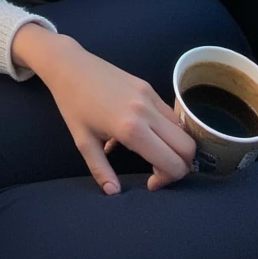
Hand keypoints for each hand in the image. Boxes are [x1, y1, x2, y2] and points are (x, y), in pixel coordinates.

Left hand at [11, 25, 196, 194]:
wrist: (69, 65)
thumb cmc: (72, 104)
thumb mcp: (83, 141)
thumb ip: (100, 170)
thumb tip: (113, 193)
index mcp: (131, 130)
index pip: (172, 163)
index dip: (168, 180)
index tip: (151, 183)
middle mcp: (147, 112)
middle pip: (188, 147)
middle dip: (180, 165)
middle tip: (159, 171)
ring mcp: (150, 96)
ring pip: (183, 129)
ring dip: (176, 146)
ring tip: (155, 153)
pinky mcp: (148, 86)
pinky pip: (170, 113)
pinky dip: (168, 129)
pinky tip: (148, 133)